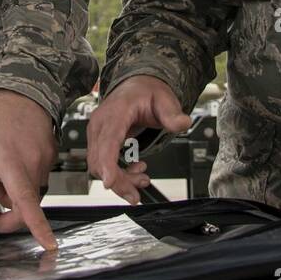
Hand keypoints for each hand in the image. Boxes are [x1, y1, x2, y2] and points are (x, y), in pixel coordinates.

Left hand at [0, 89, 59, 249]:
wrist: (18, 88)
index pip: (26, 200)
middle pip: (26, 206)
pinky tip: (13, 160)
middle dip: (6, 210)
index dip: (37, 225)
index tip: (48, 244)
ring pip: (32, 194)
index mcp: (10, 161)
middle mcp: (33, 162)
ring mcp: (46, 159)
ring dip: (13, 192)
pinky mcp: (53, 155)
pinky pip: (38, 180)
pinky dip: (24, 180)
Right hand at [87, 75, 191, 204]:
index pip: (108, 141)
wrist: (137, 86)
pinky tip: (134, 171)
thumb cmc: (147, 92)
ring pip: (99, 166)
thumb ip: (172, 114)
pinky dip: (116, 173)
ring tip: (142, 179)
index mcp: (116, 112)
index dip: (107, 164)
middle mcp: (101, 123)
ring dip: (119, 179)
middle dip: (119, 181)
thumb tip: (183, 123)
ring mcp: (97, 132)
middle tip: (138, 192)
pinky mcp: (99, 140)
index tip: (110, 183)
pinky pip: (102, 163)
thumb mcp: (165, 100)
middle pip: (100, 160)